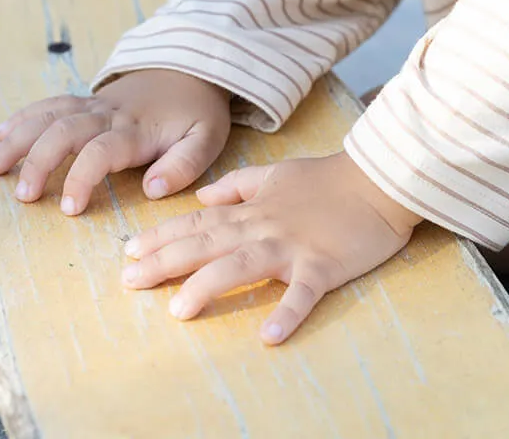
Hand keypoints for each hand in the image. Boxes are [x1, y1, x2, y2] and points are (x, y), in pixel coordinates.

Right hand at [0, 69, 232, 213]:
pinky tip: (1, 134)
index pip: (101, 151)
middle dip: (38, 161)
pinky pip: (52, 103)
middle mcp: (110, 115)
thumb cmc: (198, 111)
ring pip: (50, 115)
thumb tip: (154, 189)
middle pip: (65, 130)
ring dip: (19, 139)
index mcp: (138, 129)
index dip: (82, 178)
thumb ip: (185, 165)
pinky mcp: (89, 100)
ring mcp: (96, 105)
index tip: (70, 209)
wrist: (196, 68)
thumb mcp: (207, 138)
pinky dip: (24, 117)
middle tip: (22, 195)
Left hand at [120, 152, 423, 344]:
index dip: (163, 235)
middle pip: (209, 243)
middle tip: (129, 281)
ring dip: (210, 284)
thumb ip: (240, 184)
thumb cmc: (330, 178)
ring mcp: (294, 246)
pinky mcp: (324, 264)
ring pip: (244, 264)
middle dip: (166, 261)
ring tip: (180, 309)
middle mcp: (265, 227)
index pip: (200, 222)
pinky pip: (304, 292)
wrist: (379, 179)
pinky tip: (269, 334)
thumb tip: (204, 195)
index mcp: (255, 208)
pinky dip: (288, 311)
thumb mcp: (279, 172)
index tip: (128, 251)